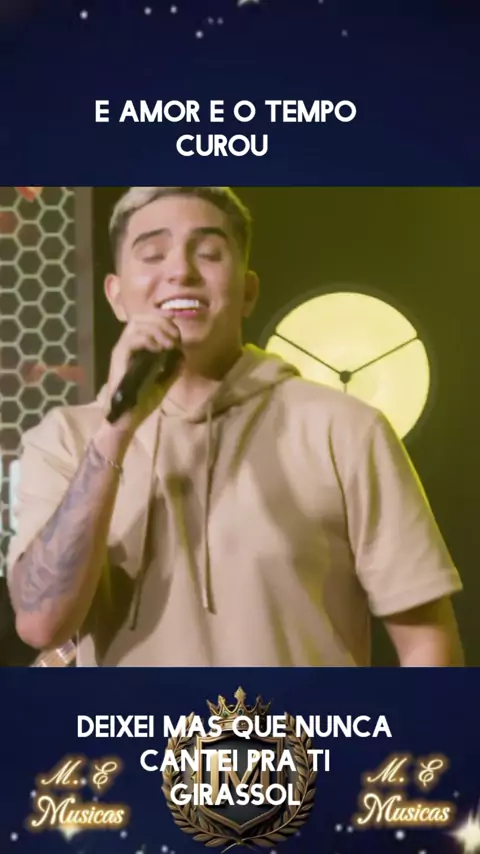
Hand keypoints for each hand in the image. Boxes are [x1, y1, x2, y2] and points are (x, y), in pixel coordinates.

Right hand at [104, 314, 180, 435]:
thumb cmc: (142, 401)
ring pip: (137, 324)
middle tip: (175, 338)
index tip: (178, 334)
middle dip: (162, 322)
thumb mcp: (164, 382)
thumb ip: (173, 368)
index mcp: (136, 348)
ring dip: (157, 330)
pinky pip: (132, 340)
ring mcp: (121, 350)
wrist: (128, 418)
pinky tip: (159, 350)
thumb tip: (183, 354)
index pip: (146, 320)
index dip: (163, 320)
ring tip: (169, 344)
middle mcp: (127, 345)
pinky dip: (148, 340)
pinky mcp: (118, 358)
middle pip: (141, 317)